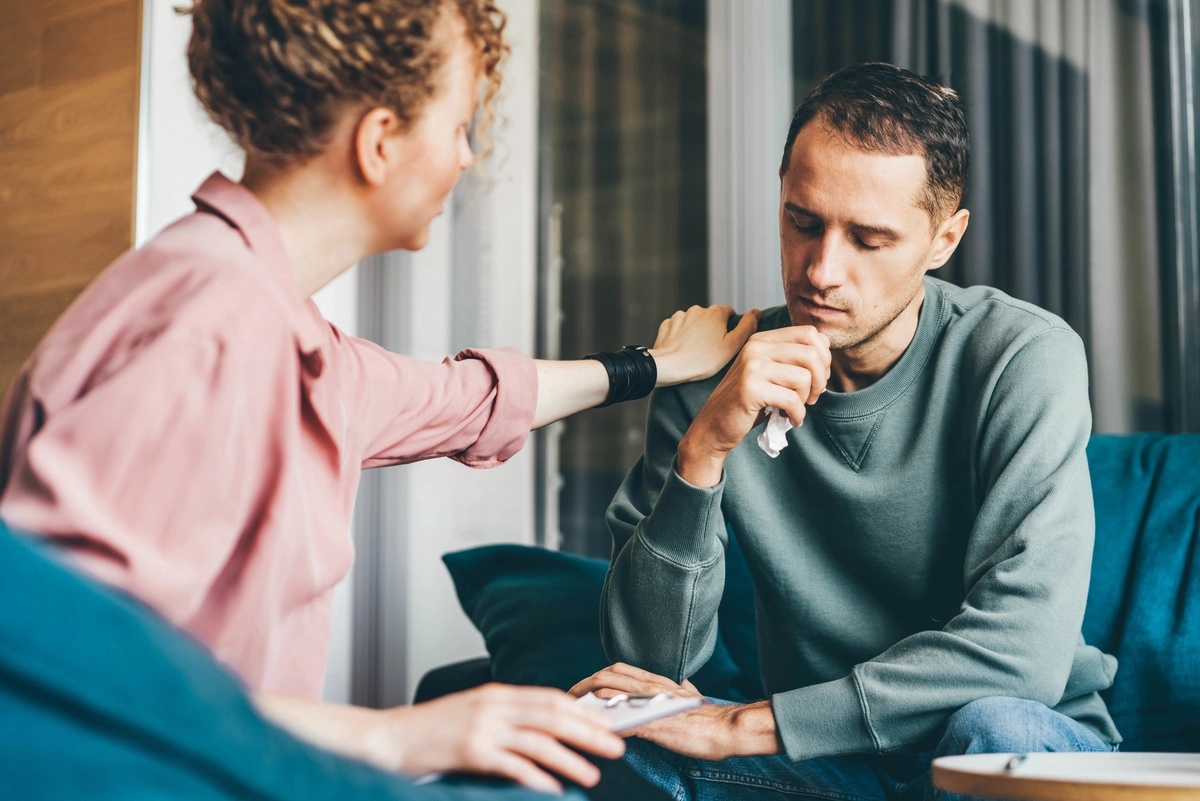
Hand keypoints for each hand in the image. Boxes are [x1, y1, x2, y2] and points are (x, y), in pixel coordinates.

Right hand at [386, 684, 624, 792]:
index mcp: (496, 694)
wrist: (387, 738)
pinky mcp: (469, 750)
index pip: (550, 699)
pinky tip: (553, 790)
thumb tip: (543, 732)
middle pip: (552, 716)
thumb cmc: (429, 733)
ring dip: (571, 758)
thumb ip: (504, 718)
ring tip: (593, 774)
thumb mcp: (471, 714)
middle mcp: (493, 705)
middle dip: (588, 731)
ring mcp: (481, 727)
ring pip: (539, 741)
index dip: (582, 712)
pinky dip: (536, 778)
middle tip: (615, 745)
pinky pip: (512, 765)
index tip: (606, 724)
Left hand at [569, 663, 778, 760]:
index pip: (618, 668)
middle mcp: (651, 687)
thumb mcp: (690, 696)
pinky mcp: (653, 724)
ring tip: (572, 711)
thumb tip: (679, 685)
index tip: (582, 686)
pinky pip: (622, 720)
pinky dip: (605, 722)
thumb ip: (680, 689)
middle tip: (568, 696)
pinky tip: (593, 728)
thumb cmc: (708, 717)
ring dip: (587, 701)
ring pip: (610, 692)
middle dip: (582, 684)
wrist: (726, 729)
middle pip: (607, 675)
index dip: (595, 675)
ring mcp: (650, 704)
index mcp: (656, 680)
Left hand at [649, 306, 759, 385]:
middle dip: (713, 330)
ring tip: (695, 351)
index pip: (730, 313)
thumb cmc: (703, 360)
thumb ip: (747, 327)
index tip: (726, 342)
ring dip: (696, 333)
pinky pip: (678, 328)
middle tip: (711, 350)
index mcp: (716, 312)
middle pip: (711, 318)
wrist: (669, 366)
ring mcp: (680, 315)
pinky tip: (682, 349)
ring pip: (694, 323)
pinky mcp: (667, 324)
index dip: (730, 328)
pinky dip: (681, 336)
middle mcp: (698, 309)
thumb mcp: (732, 346)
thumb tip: (756, 311)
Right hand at [677, 326, 830, 486]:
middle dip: (820, 380)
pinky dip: (798, 414)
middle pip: (812, 354)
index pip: (809, 333)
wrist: (714, 427)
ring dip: (806, 399)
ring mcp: (752, 366)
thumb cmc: (747, 402)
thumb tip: (826, 345)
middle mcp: (756, 348)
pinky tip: (790, 420)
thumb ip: (791, 357)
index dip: (823, 356)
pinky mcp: (750, 388)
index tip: (817, 378)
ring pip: (804, 377)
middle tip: (812, 398)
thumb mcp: (769, 373)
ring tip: (795, 409)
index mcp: (762, 340)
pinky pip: (792, 399)